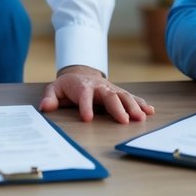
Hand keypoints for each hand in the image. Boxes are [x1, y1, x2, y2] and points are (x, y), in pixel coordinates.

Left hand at [37, 65, 154, 123]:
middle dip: (118, 108)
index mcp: (83, 87)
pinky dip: (141, 103)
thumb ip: (50, 97)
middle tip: (124, 121)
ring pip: (124, 96)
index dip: (85, 106)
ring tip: (141, 118)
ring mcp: (111, 89)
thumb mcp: (55, 88)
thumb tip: (45, 107)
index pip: (84, 96)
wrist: (81, 74)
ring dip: (133, 106)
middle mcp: (99, 87)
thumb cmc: (68, 85)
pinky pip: (132, 97)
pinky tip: (150, 111)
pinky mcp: (119, 93)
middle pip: (110, 96)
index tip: (87, 119)